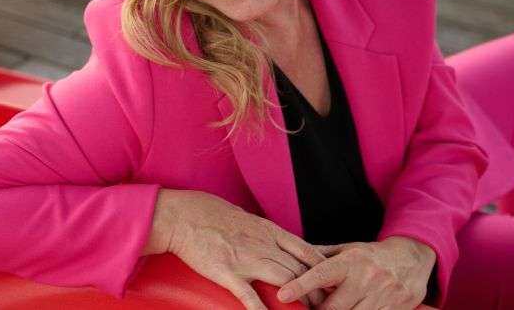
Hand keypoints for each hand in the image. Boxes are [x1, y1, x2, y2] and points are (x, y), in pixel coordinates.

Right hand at [159, 189, 330, 308]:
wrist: (182, 215)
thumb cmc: (209, 212)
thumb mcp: (244, 217)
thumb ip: (262, 231)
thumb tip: (274, 240)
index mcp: (268, 230)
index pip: (305, 250)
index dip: (321, 268)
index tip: (331, 281)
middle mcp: (262, 244)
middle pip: (299, 270)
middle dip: (316, 290)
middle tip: (325, 305)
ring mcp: (246, 260)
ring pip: (285, 282)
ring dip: (300, 300)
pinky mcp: (227, 273)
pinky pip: (250, 296)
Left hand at [276, 236, 435, 309]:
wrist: (412, 259)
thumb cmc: (370, 255)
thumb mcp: (347, 249)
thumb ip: (320, 256)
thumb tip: (291, 258)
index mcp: (351, 261)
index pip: (321, 275)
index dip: (300, 286)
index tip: (282, 295)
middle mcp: (366, 278)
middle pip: (333, 307)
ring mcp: (383, 296)